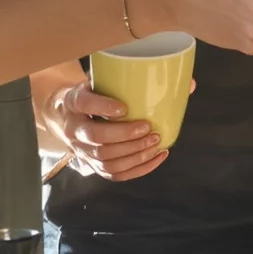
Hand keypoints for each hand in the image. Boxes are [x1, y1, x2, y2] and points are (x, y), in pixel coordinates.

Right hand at [46, 81, 173, 181]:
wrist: (65, 116)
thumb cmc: (92, 95)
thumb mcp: (100, 80)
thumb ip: (131, 79)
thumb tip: (187, 83)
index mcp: (74, 103)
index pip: (85, 104)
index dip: (103, 108)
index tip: (124, 108)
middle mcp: (74, 130)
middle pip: (97, 138)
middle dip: (126, 136)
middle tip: (148, 128)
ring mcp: (83, 151)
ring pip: (107, 160)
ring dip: (134, 153)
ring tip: (155, 143)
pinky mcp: (94, 165)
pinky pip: (115, 174)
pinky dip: (139, 169)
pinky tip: (157, 157)